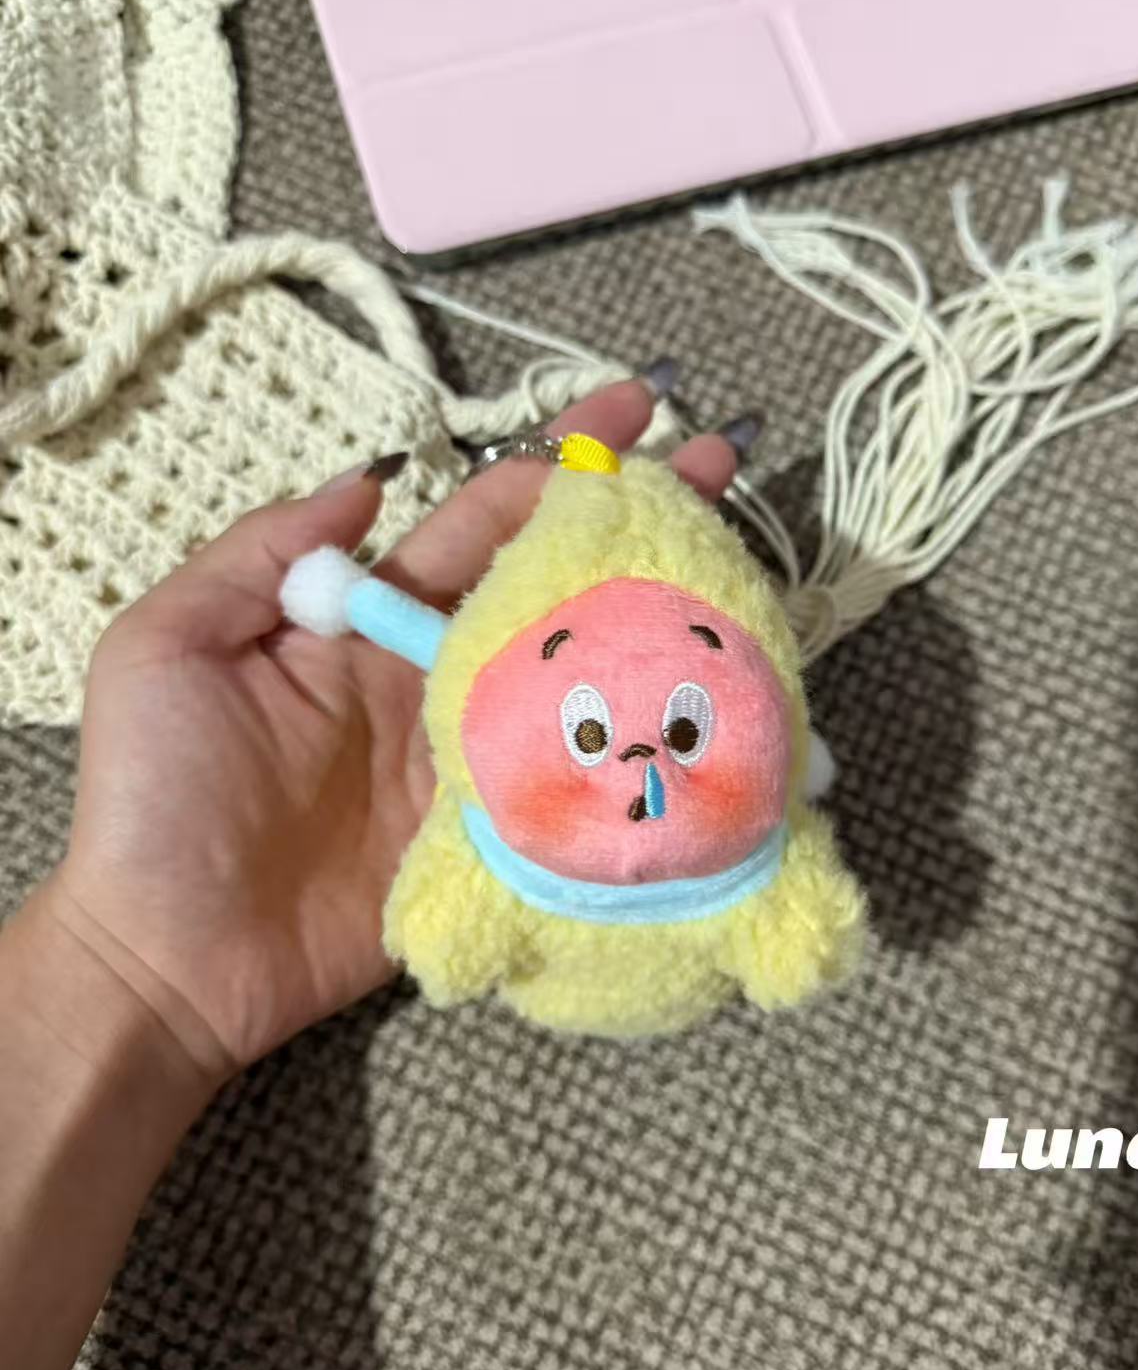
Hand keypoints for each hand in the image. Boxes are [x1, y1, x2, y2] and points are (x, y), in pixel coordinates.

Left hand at [36, 382, 735, 1094]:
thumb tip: (369, 475)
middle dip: (640, 522)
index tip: (637, 412)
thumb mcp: (170, 645)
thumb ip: (262, 554)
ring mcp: (476, 759)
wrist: (171, 957)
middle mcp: (438, 677)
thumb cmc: (157, 796)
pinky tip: (711, 710)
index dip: (558, 462)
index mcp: (371, 620)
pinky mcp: (495, 838)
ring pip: (584, 676)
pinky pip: (577, 780)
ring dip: (661, 620)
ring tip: (748, 571)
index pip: (482, 520)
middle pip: (557, 584)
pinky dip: (641, 747)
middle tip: (726, 467)